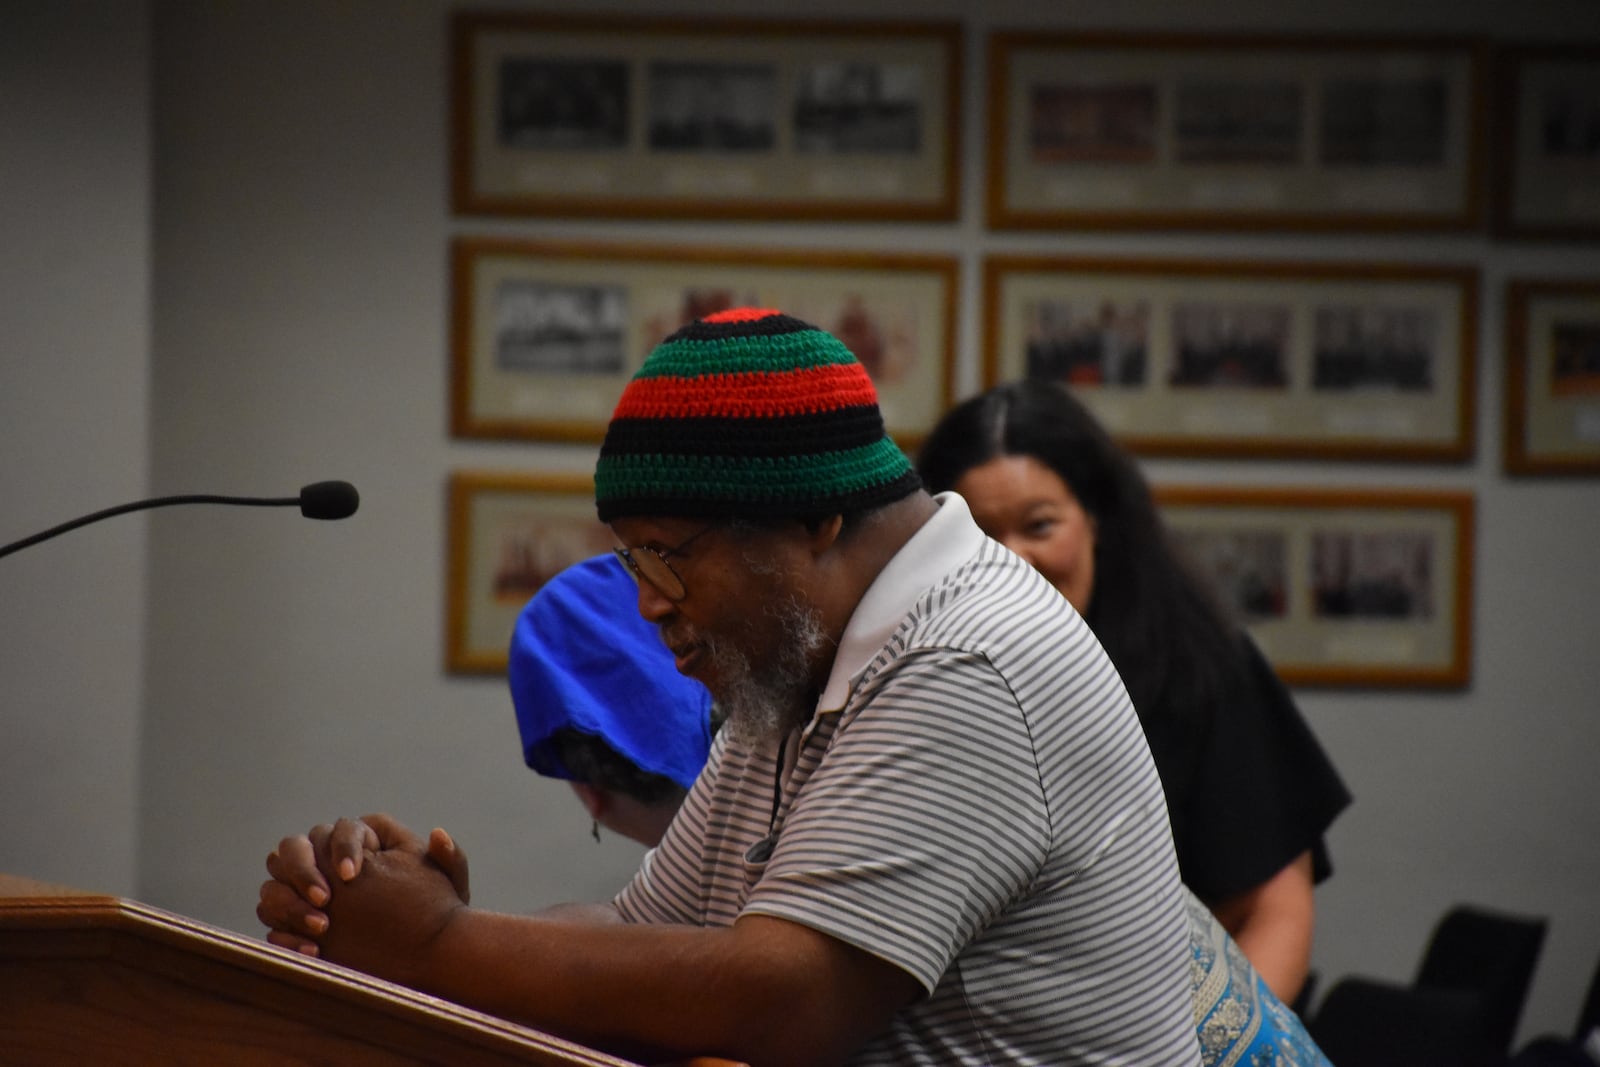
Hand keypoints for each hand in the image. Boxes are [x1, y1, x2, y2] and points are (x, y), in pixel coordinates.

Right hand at [257, 814, 470, 957]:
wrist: (424, 953)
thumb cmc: (437, 911)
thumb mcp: (451, 886)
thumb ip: (452, 859)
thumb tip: (438, 835)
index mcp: (364, 841)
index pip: (340, 828)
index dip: (341, 847)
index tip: (353, 875)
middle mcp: (328, 860)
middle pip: (295, 847)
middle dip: (304, 869)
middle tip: (326, 899)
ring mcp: (305, 892)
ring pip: (274, 883)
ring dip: (290, 903)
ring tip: (322, 927)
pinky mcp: (295, 924)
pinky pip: (272, 922)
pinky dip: (285, 934)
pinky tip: (312, 951)